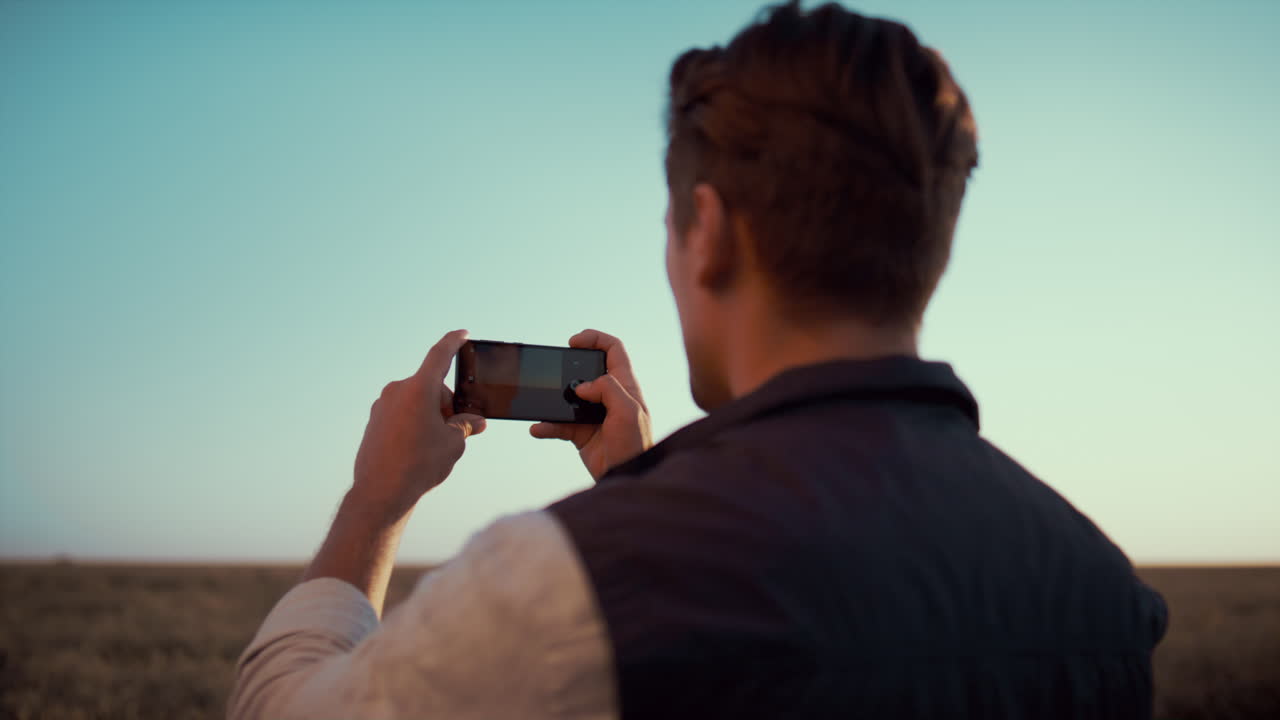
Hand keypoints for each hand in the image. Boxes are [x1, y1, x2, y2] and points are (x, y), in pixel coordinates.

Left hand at [351, 329, 486, 515]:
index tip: (462, 334)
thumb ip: (465, 426)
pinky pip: (402, 413)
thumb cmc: (419, 465)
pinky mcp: (375, 420)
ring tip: (435, 445)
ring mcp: (383, 405)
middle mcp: (397, 391)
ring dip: (431, 414)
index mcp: (419, 389)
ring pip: (417, 400)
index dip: (453, 342)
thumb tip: (475, 422)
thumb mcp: (453, 444)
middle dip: (448, 404)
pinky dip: (415, 422)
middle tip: (457, 430)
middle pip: (432, 387)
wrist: (380, 492)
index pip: (440, 355)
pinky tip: (418, 448)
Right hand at [531, 329, 652, 480]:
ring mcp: (593, 414)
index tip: (574, 342)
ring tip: (541, 400)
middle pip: (587, 369)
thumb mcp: (628, 411)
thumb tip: (582, 386)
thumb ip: (608, 389)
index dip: (595, 339)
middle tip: (554, 366)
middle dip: (568, 365)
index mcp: (625, 385)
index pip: (613, 350)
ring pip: (568, 397)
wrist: (625, 476)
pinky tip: (538, 429)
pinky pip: (559, 424)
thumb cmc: (635, 445)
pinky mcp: (581, 432)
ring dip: (553, 398)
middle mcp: (609, 396)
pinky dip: (547, 425)